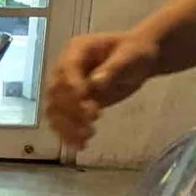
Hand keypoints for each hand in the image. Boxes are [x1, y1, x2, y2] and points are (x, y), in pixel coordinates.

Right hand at [44, 30, 158, 149]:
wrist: (140, 59)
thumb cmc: (136, 52)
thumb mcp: (129, 56)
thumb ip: (113, 68)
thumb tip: (96, 83)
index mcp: (76, 51)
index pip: (65, 71)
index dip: (72, 89)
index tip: (87, 106)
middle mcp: (65, 69)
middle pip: (55, 93)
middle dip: (70, 110)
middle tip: (92, 120)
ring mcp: (67, 88)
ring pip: (55, 110)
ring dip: (67, 126)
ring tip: (85, 139)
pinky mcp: (75, 104)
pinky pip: (63, 120)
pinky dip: (68, 133)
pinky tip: (80, 145)